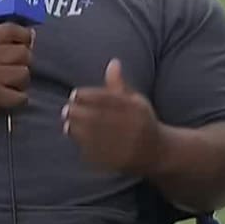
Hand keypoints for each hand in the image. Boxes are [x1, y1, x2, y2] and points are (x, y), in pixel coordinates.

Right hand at [0, 23, 33, 124]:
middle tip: (14, 71)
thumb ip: (2, 42)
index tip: (26, 43)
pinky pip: (22, 95)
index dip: (24, 35)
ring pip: (24, 73)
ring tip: (8, 85)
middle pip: (23, 52)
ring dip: (21, 83)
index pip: (10, 29)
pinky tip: (6, 97)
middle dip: (24, 63)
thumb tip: (31, 34)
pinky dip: (18, 99)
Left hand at [62, 59, 161, 175]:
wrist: (158, 152)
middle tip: (66, 110)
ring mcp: (126, 145)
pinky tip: (77, 139)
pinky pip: (96, 152)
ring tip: (68, 124)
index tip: (74, 95)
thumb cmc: (142, 121)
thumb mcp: (136, 100)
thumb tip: (113, 62)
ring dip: (77, 129)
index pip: (105, 98)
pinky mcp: (120, 161)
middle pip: (96, 117)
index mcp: (135, 108)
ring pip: (94, 136)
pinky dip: (83, 145)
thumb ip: (120, 84)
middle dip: (77, 113)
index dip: (86, 96)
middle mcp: (132, 126)